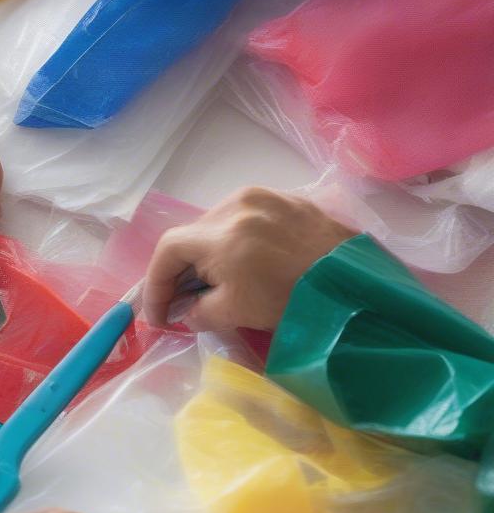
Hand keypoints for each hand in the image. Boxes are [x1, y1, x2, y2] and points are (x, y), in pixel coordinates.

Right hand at [142, 188, 355, 330]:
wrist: (356, 286)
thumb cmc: (293, 301)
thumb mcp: (235, 313)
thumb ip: (198, 312)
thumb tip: (184, 312)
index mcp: (222, 233)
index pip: (168, 250)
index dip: (155, 284)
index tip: (159, 315)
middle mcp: (238, 204)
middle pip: (191, 235)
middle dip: (179, 272)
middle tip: (180, 304)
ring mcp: (265, 197)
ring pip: (216, 225)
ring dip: (205, 256)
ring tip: (211, 285)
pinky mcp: (287, 200)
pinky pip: (245, 218)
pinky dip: (232, 243)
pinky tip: (240, 266)